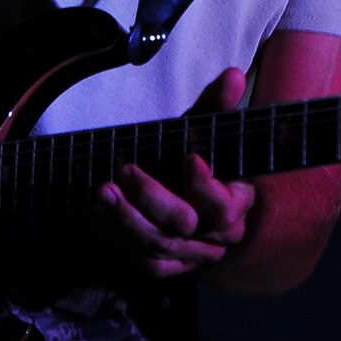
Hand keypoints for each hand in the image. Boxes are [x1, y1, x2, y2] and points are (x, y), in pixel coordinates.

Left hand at [95, 67, 256, 279]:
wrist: (163, 183)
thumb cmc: (183, 154)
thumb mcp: (196, 129)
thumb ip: (215, 106)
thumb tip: (234, 76)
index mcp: (236, 201)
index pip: (225, 207)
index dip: (207, 188)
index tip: (189, 159)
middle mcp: (217, 234)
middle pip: (186, 225)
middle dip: (153, 197)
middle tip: (126, 168)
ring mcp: (191, 252)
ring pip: (160, 243)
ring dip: (128, 215)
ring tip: (104, 188)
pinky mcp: (166, 264)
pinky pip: (147, 260)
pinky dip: (124, 235)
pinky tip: (105, 211)